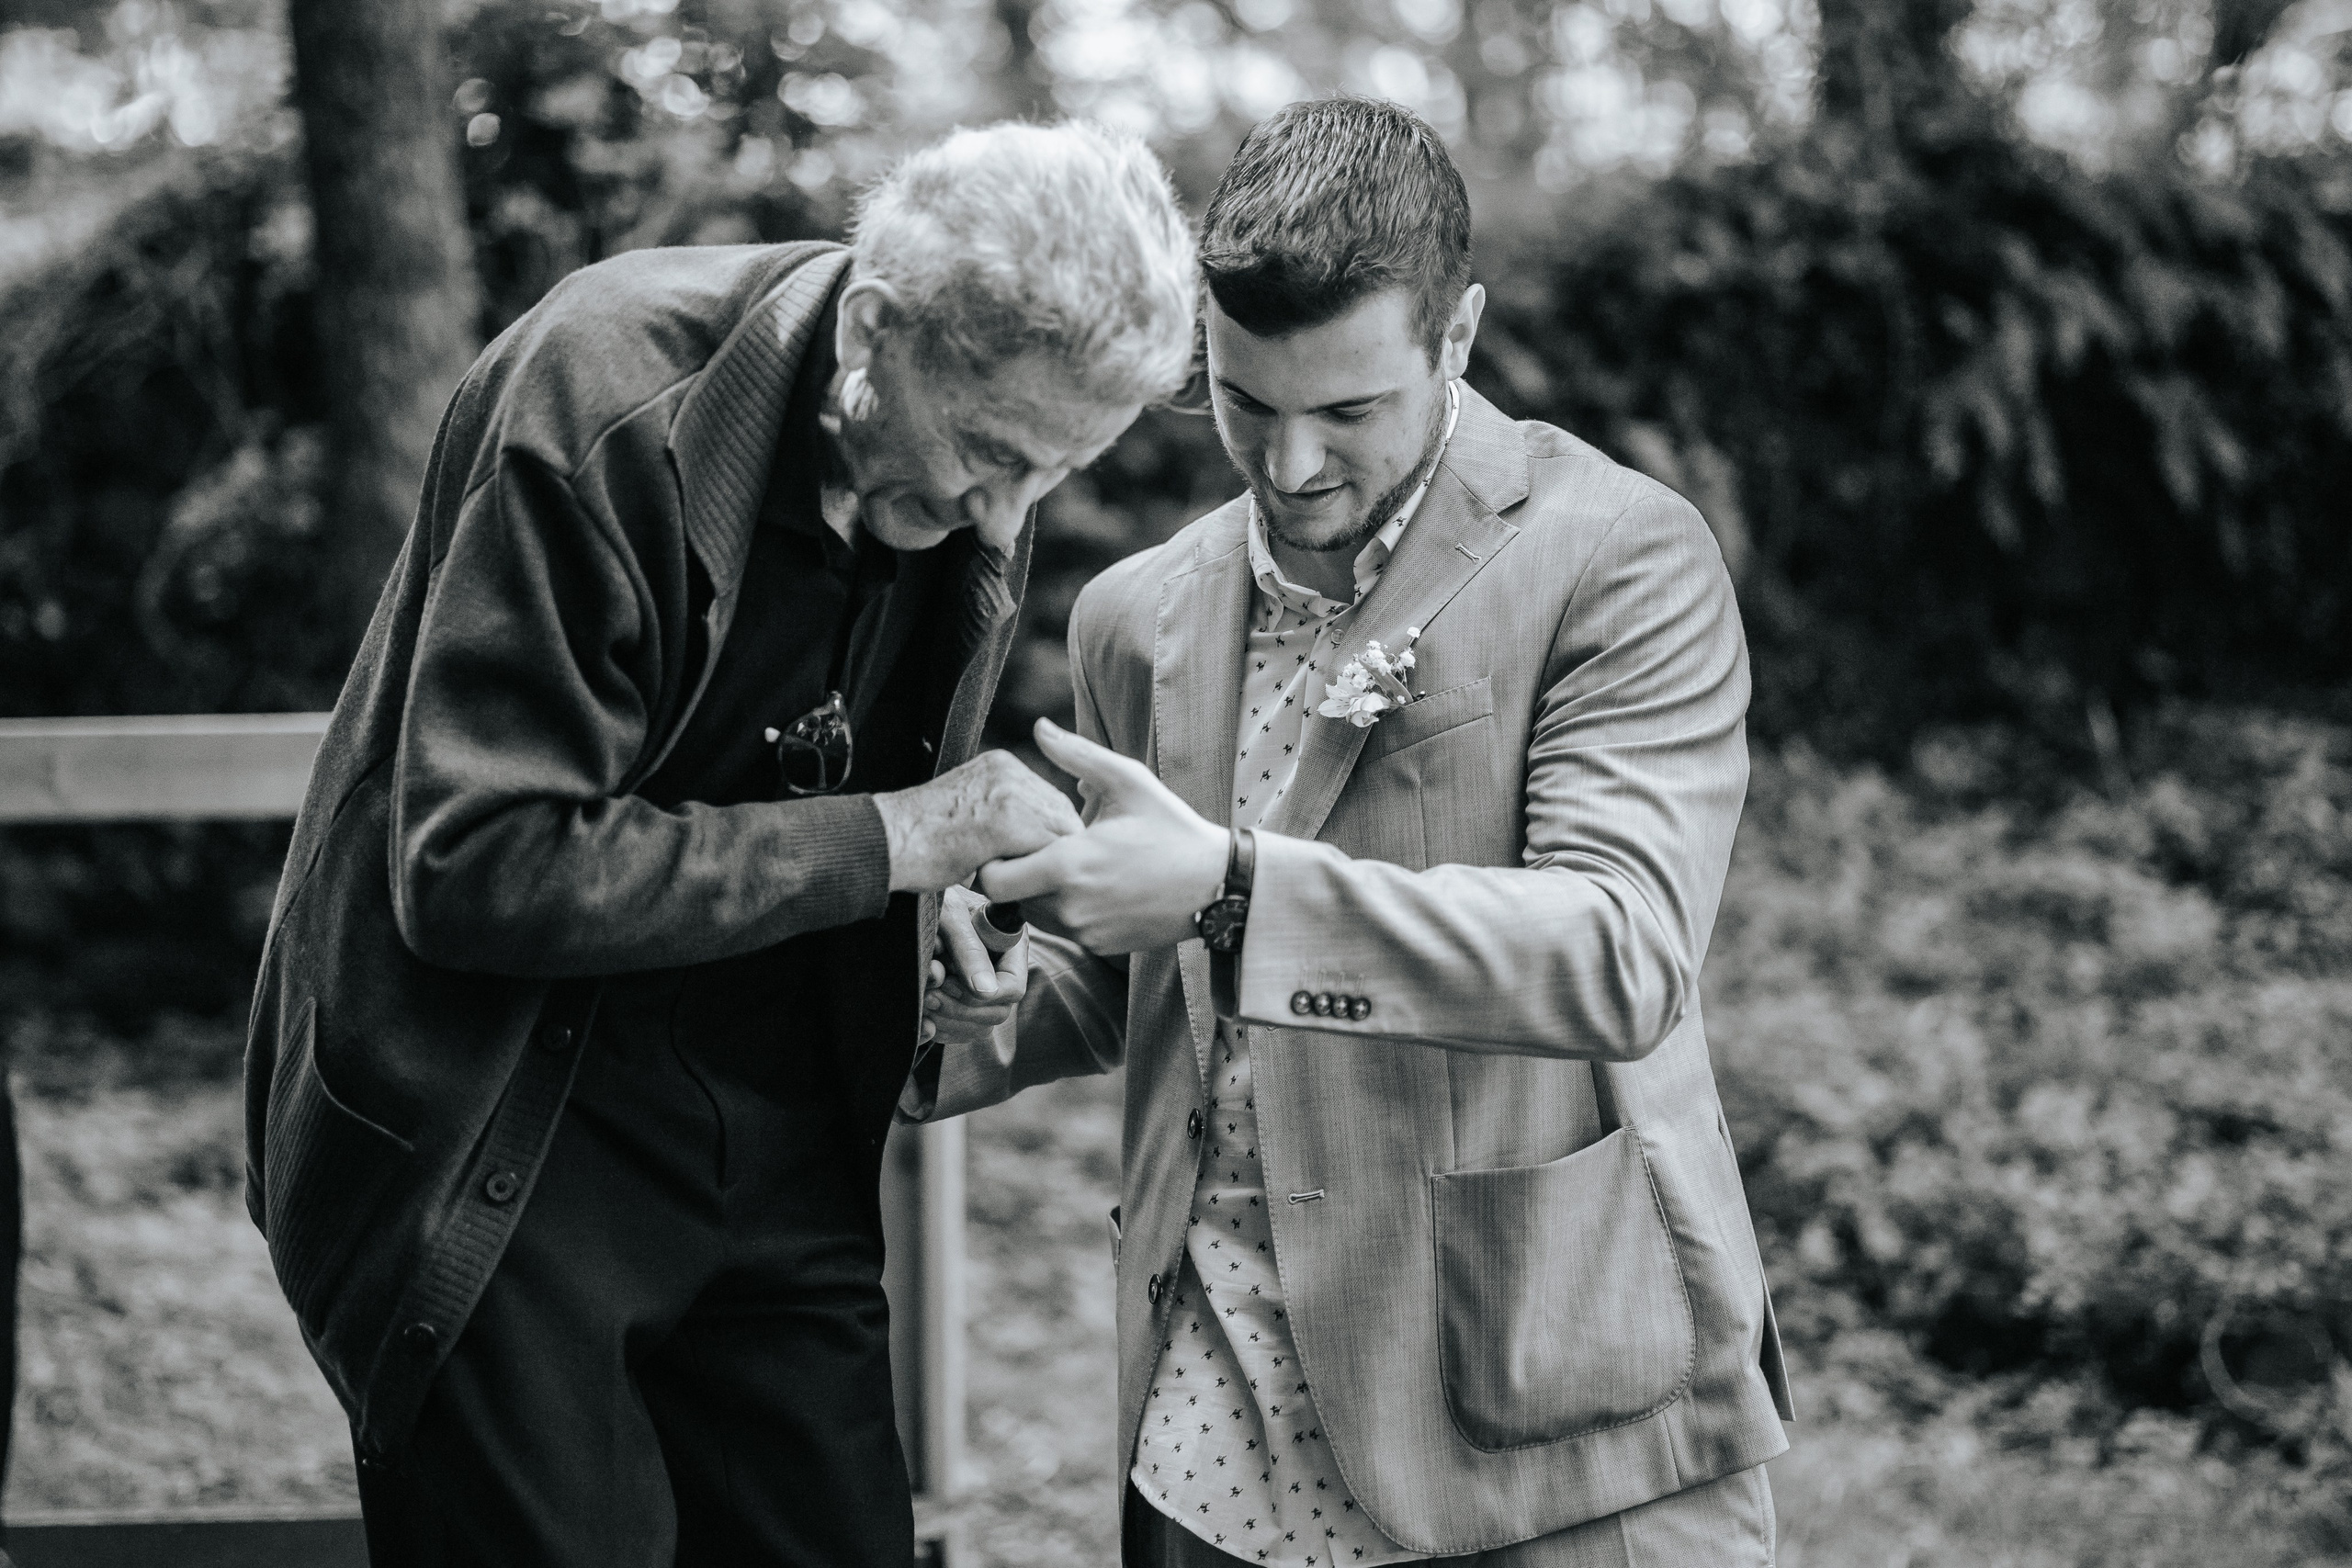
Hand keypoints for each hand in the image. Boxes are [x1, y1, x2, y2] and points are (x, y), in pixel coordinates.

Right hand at [874, 750, 1081, 892]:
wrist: (886, 842)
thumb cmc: (922, 841)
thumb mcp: (971, 811)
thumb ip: (1007, 815)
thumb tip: (1042, 843)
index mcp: (1002, 765)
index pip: (1052, 801)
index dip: (1048, 835)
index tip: (1030, 858)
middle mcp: (1010, 771)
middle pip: (1062, 815)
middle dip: (1052, 848)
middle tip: (1030, 874)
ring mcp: (1010, 792)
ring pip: (1059, 834)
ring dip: (1043, 862)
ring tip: (1013, 878)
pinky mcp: (1008, 820)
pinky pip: (1046, 852)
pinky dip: (1033, 873)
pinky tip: (1009, 882)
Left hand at [922, 886, 1026, 1047]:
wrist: (912, 898)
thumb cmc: (935, 897)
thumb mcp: (951, 914)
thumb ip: (969, 948)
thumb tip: (984, 991)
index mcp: (1009, 946)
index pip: (1013, 987)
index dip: (986, 995)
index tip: (949, 983)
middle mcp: (999, 972)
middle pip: (997, 1013)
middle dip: (960, 1008)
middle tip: (929, 992)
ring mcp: (980, 991)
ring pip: (977, 1028)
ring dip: (946, 1018)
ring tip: (922, 995)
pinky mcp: (959, 1006)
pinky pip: (958, 1034)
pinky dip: (937, 1028)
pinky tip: (921, 1010)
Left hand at [978, 718, 1227, 953]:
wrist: (1215, 884)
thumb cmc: (1171, 828)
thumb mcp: (1129, 781)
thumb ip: (1077, 755)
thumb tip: (1039, 726)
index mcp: (1066, 866)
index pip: (993, 880)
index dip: (996, 860)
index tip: (1016, 841)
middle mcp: (1069, 907)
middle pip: (1011, 899)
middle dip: (1018, 875)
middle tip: (1044, 850)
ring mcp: (1084, 932)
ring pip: (1036, 915)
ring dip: (1042, 893)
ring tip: (1075, 865)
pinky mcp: (1099, 947)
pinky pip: (1066, 929)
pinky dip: (1070, 910)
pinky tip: (1098, 886)